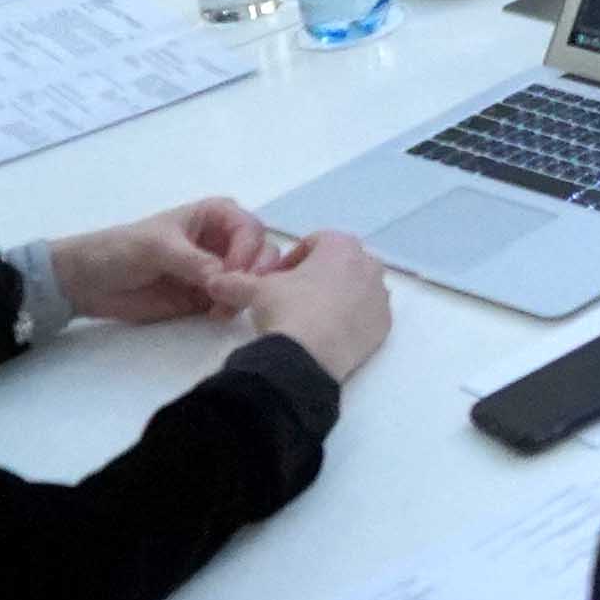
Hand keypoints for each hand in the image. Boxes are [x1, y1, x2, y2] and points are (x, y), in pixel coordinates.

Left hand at [48, 198, 293, 325]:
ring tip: (223, 309)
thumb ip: (194, 262)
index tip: (234, 272)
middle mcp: (221, 240)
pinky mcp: (206, 297)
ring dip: (245, 292)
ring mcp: (215, 270)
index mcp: (214, 215)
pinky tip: (219, 314)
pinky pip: (232, 300)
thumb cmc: (120, 250)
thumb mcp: (157, 248)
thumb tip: (226, 278)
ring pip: (251, 279)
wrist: (87, 283)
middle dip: (256, 271)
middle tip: (239, 292)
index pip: (250, 229)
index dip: (249, 250)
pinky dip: (233, 307)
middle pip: (260, 252)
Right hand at [236, 227, 394, 382]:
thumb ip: (235, 281)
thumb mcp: (255, 291)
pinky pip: (367, 316)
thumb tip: (213, 281)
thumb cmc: (287, 309)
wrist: (308, 356)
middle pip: (338, 265)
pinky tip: (328, 335)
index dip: (292, 260)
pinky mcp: (385, 324)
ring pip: (356, 289)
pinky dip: (351, 321)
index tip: (277, 279)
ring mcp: (380, 295)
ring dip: (336, 298)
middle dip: (317, 278)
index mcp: (341, 245)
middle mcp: (369, 264)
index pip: (314, 243)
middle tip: (293, 299)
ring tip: (309, 319)